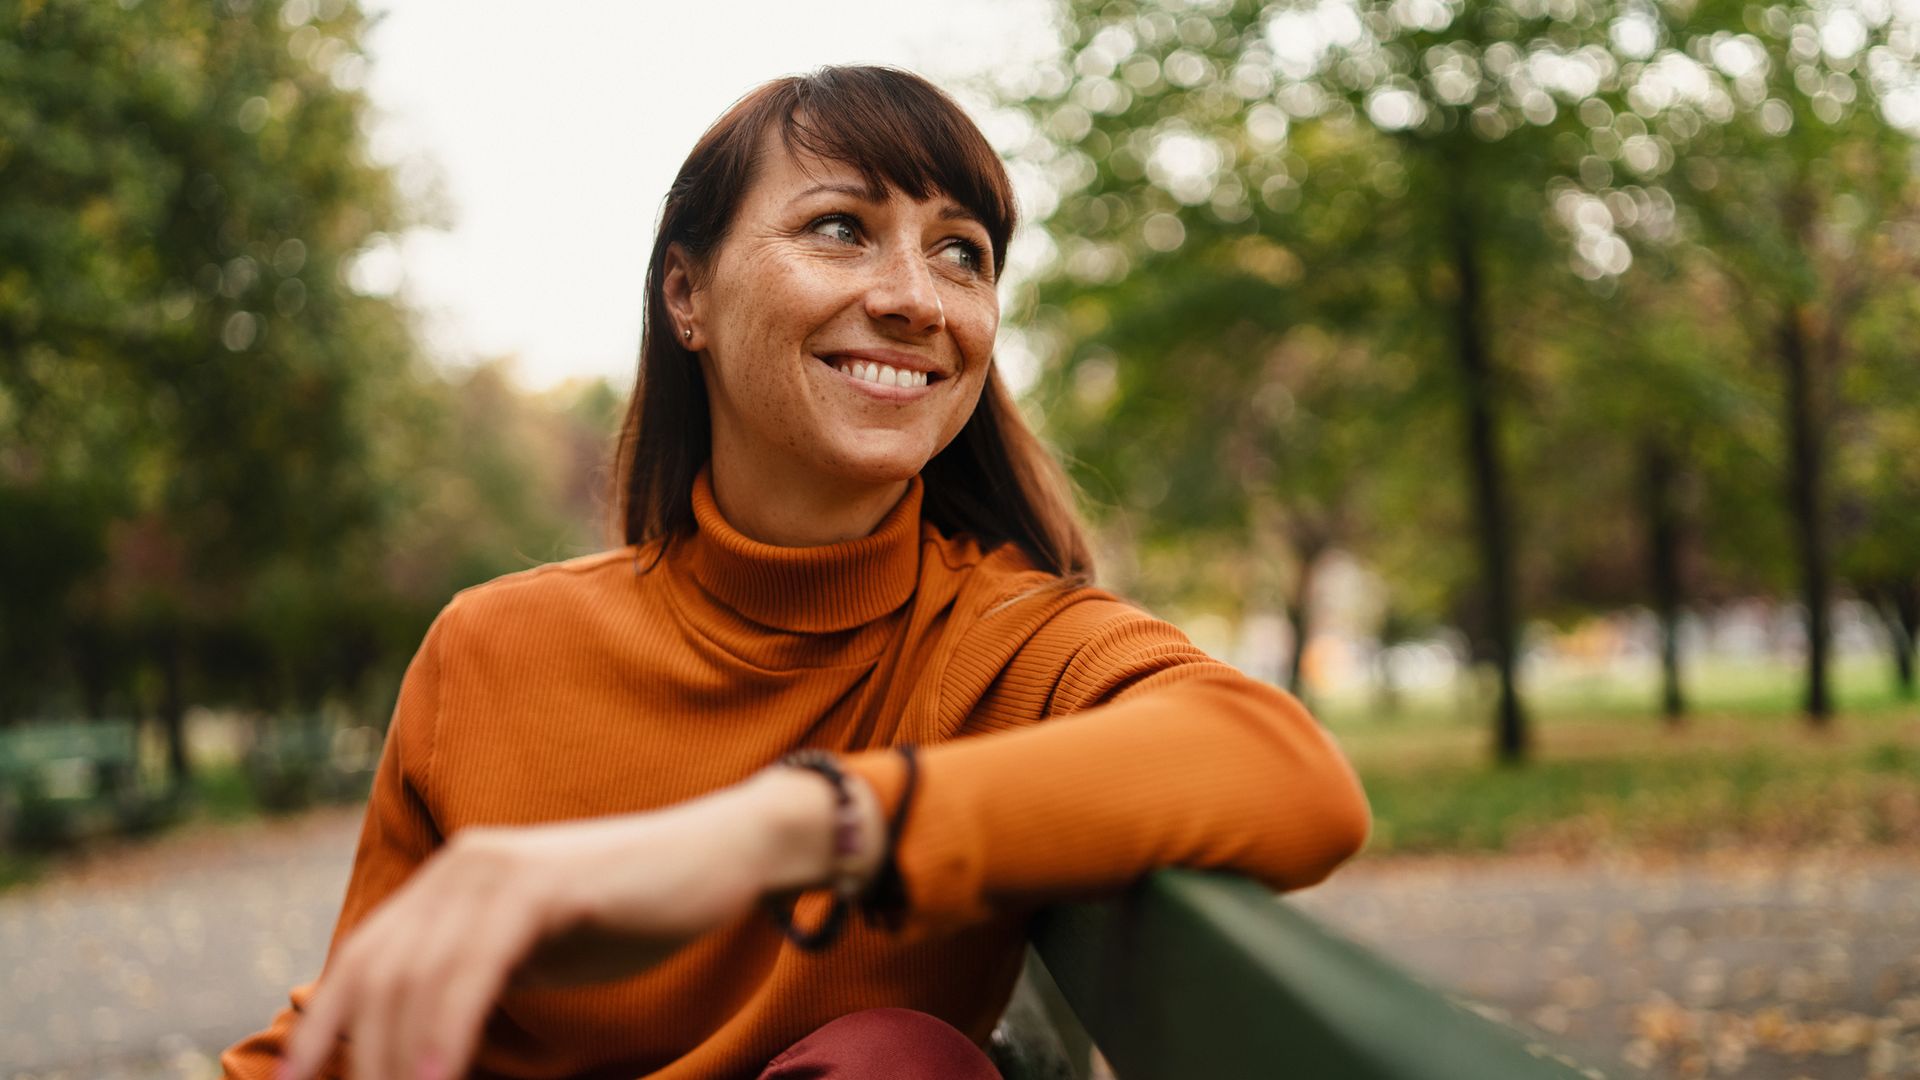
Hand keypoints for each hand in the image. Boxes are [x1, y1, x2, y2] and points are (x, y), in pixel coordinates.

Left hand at [277, 766, 882, 1079]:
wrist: (717, 856)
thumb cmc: (628, 912)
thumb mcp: (533, 950)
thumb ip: (473, 978)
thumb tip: (413, 1042)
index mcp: (449, 880)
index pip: (362, 963)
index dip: (319, 1031)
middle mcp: (459, 865)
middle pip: (377, 977)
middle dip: (357, 1058)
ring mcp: (498, 870)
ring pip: (417, 979)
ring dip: (395, 1058)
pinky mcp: (541, 886)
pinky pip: (474, 969)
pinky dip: (446, 1030)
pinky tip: (436, 1076)